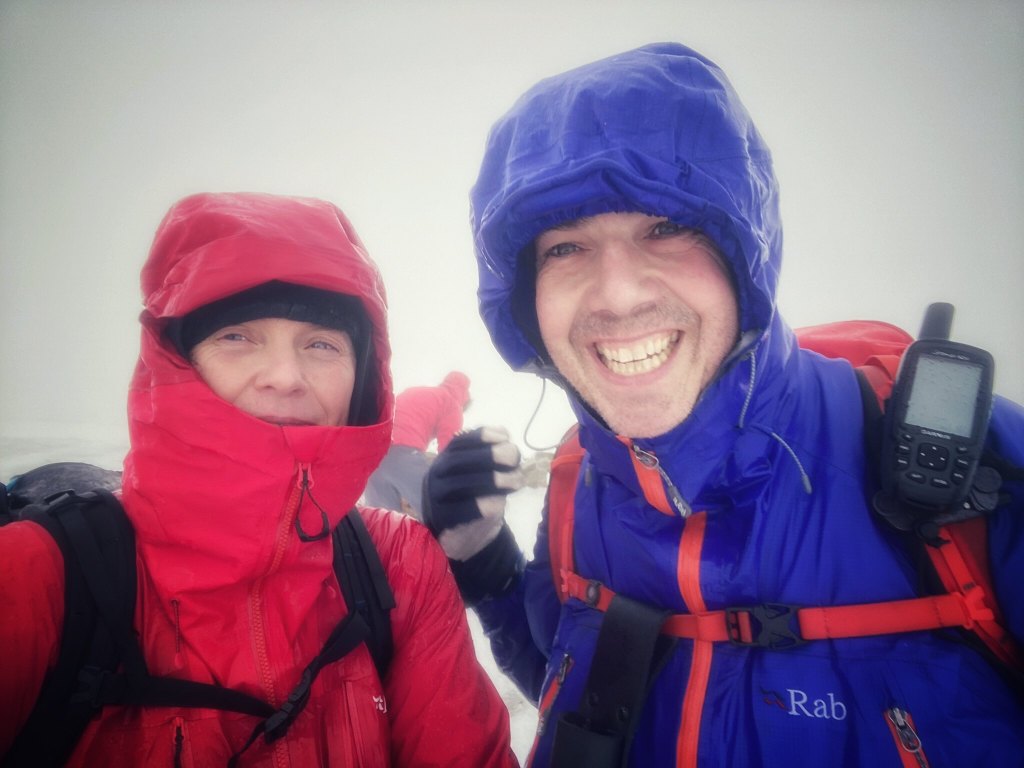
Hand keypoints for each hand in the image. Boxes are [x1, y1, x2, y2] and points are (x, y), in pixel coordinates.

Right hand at [423, 426, 524, 604]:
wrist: (459, 536)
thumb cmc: (474, 495)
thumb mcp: (482, 472)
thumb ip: (492, 454)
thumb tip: (503, 437)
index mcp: (445, 458)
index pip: (460, 441)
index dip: (482, 436)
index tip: (506, 437)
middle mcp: (437, 474)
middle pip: (458, 460)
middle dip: (489, 456)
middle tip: (513, 460)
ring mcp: (437, 498)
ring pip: (461, 484)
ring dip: (492, 480)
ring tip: (516, 482)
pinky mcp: (443, 519)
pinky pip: (463, 510)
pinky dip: (483, 505)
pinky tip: (500, 503)